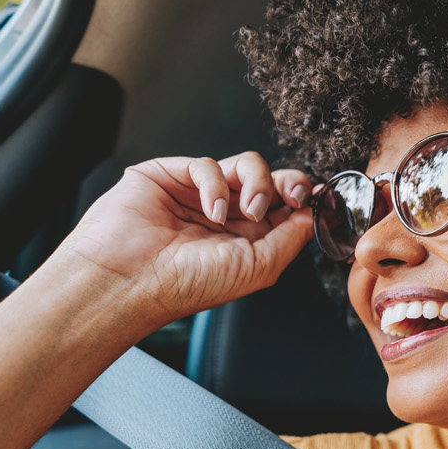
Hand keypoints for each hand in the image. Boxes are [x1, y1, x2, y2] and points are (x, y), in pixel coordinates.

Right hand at [53, 152, 315, 327]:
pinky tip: (212, 210)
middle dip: (288, 182)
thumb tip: (313, 213)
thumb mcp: (259, 267)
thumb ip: (291, 238)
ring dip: (258, 182)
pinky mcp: (171, 176)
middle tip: (292, 194)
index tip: (314, 198)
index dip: (302, 197)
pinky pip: (208, 165)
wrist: (133, 279)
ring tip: (250, 210)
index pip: (285, 207)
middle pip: (271, 180)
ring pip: (246, 164)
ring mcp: (200, 194)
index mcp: (247, 239)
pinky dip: (216, 184)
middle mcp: (226, 215)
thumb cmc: (188, 284)